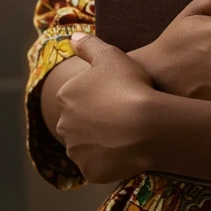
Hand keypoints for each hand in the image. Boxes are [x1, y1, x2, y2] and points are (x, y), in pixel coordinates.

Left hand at [54, 32, 157, 184]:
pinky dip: (108, 161)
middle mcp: (63, 125)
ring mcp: (76, 151)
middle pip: (78, 122)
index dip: (99, 95)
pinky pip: (97, 166)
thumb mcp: (111, 55)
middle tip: (122, 115)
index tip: (117, 95)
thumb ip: (88, 45)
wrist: (146, 125)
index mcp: (66, 96)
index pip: (77, 96)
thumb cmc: (130, 86)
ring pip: (85, 146)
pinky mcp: (90, 172)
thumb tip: (72, 38)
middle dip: (94, 120)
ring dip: (99, 141)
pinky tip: (126, 151)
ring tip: (126, 134)